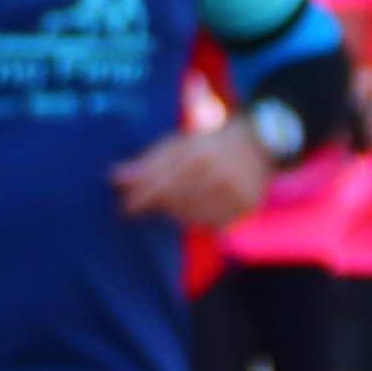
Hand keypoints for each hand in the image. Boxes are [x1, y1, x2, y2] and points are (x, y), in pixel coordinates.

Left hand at [112, 116, 272, 227]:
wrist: (257, 145)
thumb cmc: (206, 145)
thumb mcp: (175, 146)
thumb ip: (146, 164)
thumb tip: (114, 178)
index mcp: (197, 156)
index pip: (159, 186)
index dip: (139, 200)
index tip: (123, 210)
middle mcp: (217, 176)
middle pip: (173, 204)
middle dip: (159, 204)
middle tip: (148, 203)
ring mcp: (234, 195)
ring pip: (191, 217)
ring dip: (178, 212)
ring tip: (180, 197)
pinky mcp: (246, 209)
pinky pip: (212, 225)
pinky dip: (199, 219)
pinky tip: (199, 206)